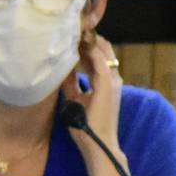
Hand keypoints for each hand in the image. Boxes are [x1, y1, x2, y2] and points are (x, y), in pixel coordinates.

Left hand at [64, 29, 124, 159]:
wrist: (98, 145)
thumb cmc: (87, 127)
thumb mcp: (75, 99)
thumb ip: (72, 84)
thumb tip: (62, 70)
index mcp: (107, 83)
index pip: (100, 57)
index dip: (87, 46)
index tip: (71, 37)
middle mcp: (113, 79)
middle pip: (104, 50)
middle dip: (88, 39)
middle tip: (71, 30)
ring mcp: (112, 81)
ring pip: (103, 51)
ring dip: (89, 41)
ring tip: (73, 33)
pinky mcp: (107, 84)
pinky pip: (100, 60)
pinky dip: (90, 50)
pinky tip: (76, 44)